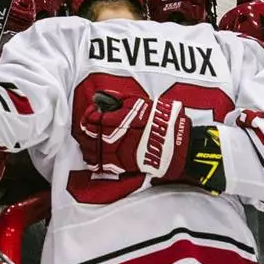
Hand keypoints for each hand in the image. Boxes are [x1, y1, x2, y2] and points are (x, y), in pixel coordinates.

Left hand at [73, 88, 191, 180]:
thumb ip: (120, 101)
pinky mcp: (125, 165)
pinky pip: (104, 165)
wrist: (178, 144)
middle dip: (85, 131)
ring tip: (85, 143)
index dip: (89, 115)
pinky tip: (92, 158)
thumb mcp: (141, 104)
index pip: (96, 118)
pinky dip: (95, 161)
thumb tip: (101, 97)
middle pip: (92, 135)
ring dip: (87, 147)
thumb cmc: (162, 121)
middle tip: (84, 127)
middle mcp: (119, 137)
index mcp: (122, 120)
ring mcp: (121, 153)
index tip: (90, 113)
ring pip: (95, 151)